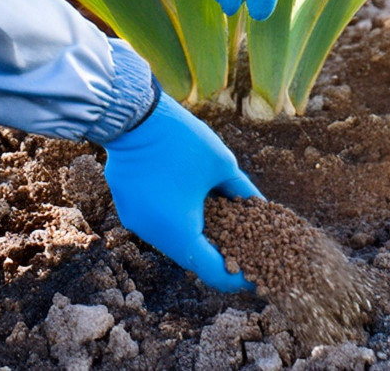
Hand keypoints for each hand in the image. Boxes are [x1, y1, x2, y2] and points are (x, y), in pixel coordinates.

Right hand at [102, 93, 261, 290]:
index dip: (237, 276)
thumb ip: (244, 192)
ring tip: (221, 221)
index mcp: (180, 233)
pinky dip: (176, 219)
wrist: (132, 114)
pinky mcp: (127, 207)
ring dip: (195, 234)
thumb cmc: (181, 139)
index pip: (213, 272)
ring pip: (173, 239)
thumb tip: (262, 208)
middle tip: (242, 245)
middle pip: (192, 256)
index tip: (255, 273)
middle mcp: (154, 235)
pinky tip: (191, 202)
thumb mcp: (223, 165)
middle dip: (218, 253)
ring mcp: (136, 222)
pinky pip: (157, 222)